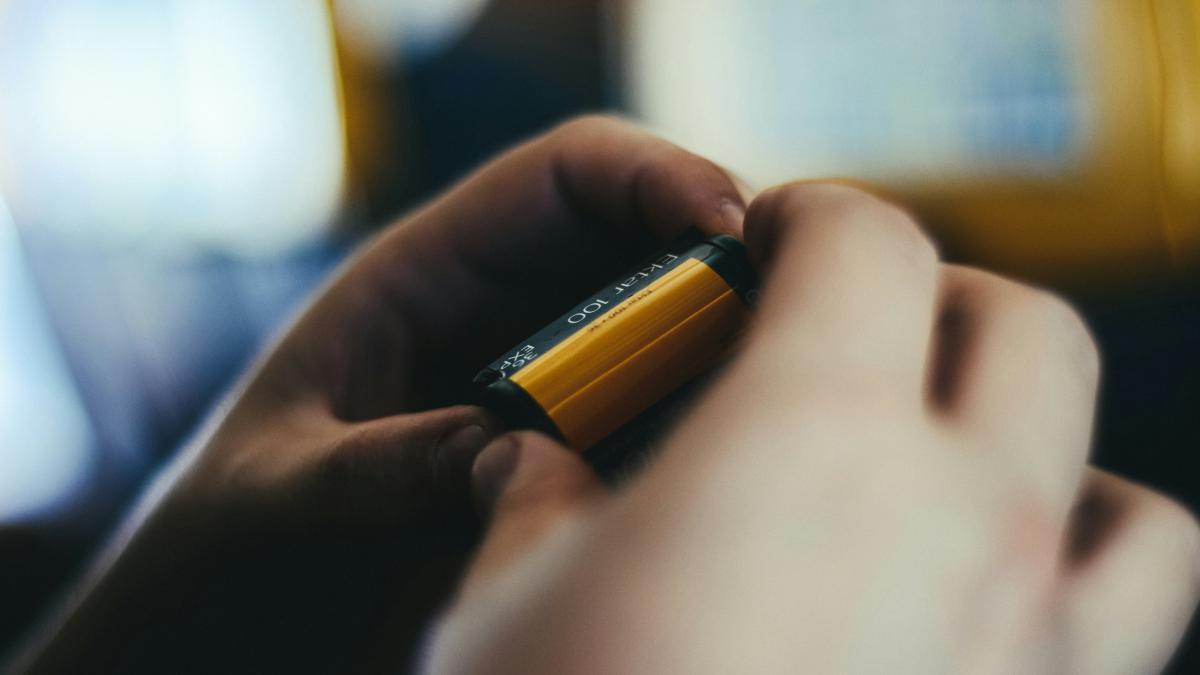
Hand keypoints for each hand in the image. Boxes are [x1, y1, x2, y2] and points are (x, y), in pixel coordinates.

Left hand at [13, 116, 749, 673]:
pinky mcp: (569, 458)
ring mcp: (546, 388)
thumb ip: (376, 467)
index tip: (729, 222)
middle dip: (724, 265)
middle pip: (645, 246)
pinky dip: (702, 428)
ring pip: (670, 335)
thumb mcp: (275, 497)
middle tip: (789, 322)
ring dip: (727, 351)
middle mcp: (502, 319)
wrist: (224, 614)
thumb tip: (505, 441)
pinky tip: (722, 469)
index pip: (566, 175)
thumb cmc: (225, 543)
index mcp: (422, 278)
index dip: (655, 175)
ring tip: (774, 402)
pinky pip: (658, 421)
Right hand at [427, 183, 1199, 673]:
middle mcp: (969, 534)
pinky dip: (1076, 608)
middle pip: (1028, 333)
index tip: (773, 242)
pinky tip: (968, 630)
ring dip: (1052, 469)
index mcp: (817, 446)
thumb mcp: (501, 605)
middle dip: (943, 308)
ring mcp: (1043, 663)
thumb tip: (531, 459)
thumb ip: (533, 502)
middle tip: (851, 342)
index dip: (816, 220)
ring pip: (1133, 509)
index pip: (868, 244)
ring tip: (947, 491)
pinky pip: (1124, 653)